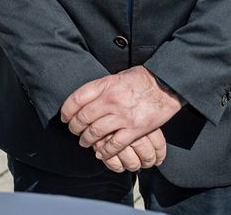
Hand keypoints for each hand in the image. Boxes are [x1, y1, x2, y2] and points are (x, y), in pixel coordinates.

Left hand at [60, 66, 180, 163]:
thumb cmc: (139, 79)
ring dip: (86, 140)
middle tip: (73, 131)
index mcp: (104, 86)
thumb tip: (83, 100)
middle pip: (83, 118)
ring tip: (84, 142)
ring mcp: (122, 116)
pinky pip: (115, 144)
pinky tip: (101, 153)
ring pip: (95, 132)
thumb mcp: (115, 77)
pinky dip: (106, 151)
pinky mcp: (135, 129)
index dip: (66, 111)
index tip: (64, 117)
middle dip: (75, 127)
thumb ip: (99, 89)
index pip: (76, 99)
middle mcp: (110, 101)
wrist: (165, 85)